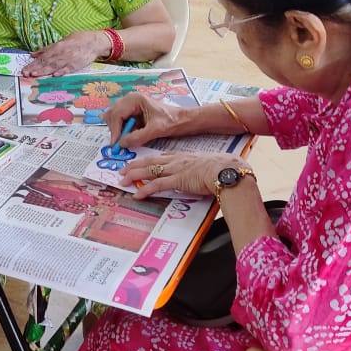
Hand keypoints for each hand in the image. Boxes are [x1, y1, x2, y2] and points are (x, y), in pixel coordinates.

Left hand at [23, 31, 104, 76]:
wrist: (95, 42)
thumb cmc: (78, 40)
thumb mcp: (62, 41)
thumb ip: (47, 49)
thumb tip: (34, 54)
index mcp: (58, 46)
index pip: (43, 57)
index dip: (33, 63)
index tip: (25, 69)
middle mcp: (62, 53)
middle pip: (46, 62)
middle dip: (35, 68)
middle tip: (26, 74)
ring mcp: (70, 59)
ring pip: (54, 66)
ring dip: (44, 71)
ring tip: (34, 75)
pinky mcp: (77, 65)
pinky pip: (67, 69)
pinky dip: (60, 72)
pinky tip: (53, 75)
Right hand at [102, 93, 189, 147]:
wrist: (183, 121)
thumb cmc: (172, 121)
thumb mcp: (155, 130)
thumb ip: (138, 137)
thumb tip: (121, 143)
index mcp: (135, 99)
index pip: (117, 114)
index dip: (115, 130)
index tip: (116, 144)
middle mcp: (130, 100)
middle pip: (113, 114)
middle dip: (114, 129)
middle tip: (119, 144)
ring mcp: (131, 106)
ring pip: (114, 117)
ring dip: (117, 129)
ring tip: (124, 140)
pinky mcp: (133, 113)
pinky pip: (121, 121)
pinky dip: (121, 129)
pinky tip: (126, 136)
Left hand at [120, 152, 247, 198]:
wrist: (227, 170)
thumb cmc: (223, 168)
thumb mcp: (208, 165)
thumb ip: (199, 169)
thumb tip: (200, 176)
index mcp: (184, 156)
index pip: (161, 157)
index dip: (148, 160)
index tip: (139, 162)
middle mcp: (177, 160)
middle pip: (150, 161)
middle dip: (134, 165)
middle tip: (122, 169)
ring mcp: (176, 169)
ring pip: (149, 171)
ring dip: (134, 175)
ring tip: (123, 180)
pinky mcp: (178, 180)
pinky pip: (157, 184)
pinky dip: (145, 189)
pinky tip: (137, 194)